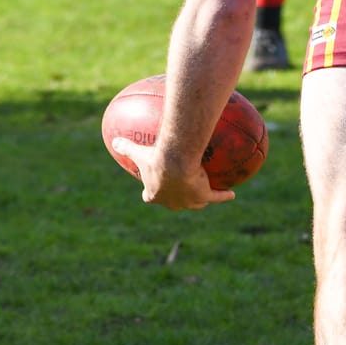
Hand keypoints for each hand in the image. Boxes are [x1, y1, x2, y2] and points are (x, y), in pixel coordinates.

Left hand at [108, 137, 234, 210]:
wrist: (175, 163)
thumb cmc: (155, 158)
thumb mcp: (138, 151)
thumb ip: (126, 147)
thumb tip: (113, 141)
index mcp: (155, 193)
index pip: (151, 196)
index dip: (151, 193)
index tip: (152, 190)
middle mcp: (171, 202)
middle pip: (173, 202)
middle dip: (175, 197)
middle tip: (179, 189)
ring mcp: (188, 201)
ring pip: (195, 203)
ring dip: (198, 199)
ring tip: (204, 195)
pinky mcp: (202, 197)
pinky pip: (216, 197)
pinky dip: (223, 196)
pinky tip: (232, 195)